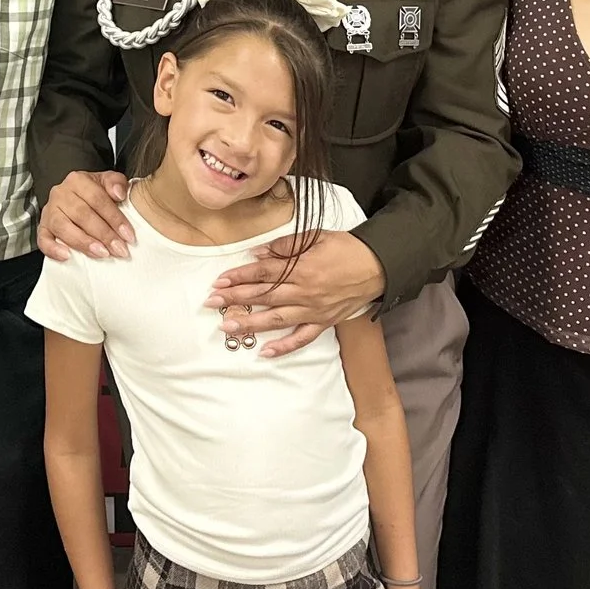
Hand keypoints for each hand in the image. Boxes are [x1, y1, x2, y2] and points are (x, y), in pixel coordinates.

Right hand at [40, 169, 133, 260]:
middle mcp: (60, 193)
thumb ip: (116, 183)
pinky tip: (67, 256)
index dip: (115, 218)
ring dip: (84, 242)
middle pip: (82, 214)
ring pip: (63, 227)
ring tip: (101, 253)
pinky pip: (43, 240)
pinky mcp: (43, 228)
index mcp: (77, 180)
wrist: (76, 196)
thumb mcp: (107, 182)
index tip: (128, 235)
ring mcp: (49, 211)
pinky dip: (53, 249)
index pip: (97, 199)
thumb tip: (118, 194)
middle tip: (119, 249)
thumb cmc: (94, 193)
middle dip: (103, 234)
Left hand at [207, 230, 384, 356]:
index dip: (239, 277)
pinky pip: (301, 338)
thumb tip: (257, 254)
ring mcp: (313, 310)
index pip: (263, 273)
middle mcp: (304, 292)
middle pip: (263, 296)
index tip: (219, 281)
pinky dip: (283, 347)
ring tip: (228, 327)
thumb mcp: (315, 236)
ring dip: (250, 323)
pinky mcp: (323, 322)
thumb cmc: (346, 248)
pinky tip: (265, 351)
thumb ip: (285, 245)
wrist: (377, 266)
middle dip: (235, 299)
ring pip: (276, 319)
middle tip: (212, 304)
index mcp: (301, 268)